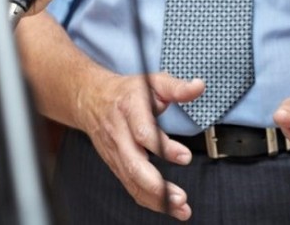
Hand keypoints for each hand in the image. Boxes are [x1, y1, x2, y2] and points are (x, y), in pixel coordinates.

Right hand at [76, 71, 204, 220]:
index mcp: (130, 110)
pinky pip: (131, 186)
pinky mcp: (116, 165)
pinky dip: (149, 200)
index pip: (144, 133)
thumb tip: (198, 87)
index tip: (184, 156)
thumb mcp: (152, 81)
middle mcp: (120, 135)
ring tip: (180, 208)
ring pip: (132, 181)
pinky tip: (166, 207)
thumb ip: (177, 87)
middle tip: (180, 197)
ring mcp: (115, 153)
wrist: (91, 99)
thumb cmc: (126, 92)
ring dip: (156, 200)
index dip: (164, 147)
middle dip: (157, 186)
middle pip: (134, 166)